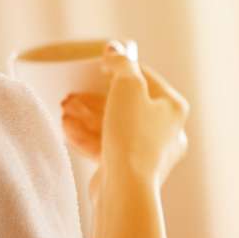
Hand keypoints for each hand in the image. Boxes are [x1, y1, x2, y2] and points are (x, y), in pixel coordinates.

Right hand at [60, 40, 188, 187]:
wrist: (126, 189)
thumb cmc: (132, 134)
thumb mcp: (127, 87)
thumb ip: (121, 63)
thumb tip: (115, 47)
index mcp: (173, 108)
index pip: (146, 77)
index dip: (119, 67)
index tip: (96, 65)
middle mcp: (167, 131)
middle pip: (127, 104)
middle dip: (94, 98)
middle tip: (71, 94)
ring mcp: (149, 153)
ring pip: (115, 126)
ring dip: (87, 117)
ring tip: (64, 110)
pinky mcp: (130, 171)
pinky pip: (108, 147)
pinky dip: (88, 137)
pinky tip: (67, 130)